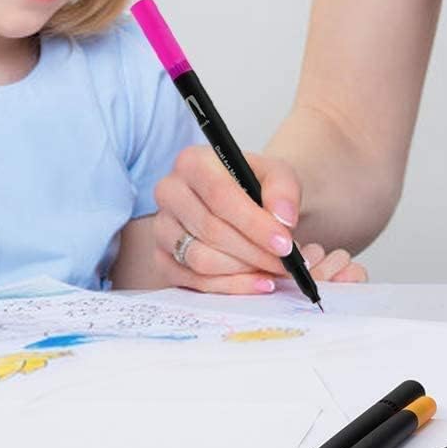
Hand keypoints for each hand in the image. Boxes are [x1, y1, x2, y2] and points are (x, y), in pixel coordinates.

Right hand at [151, 145, 367, 294]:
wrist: (239, 200)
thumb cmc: (253, 185)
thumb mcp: (276, 174)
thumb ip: (283, 189)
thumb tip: (283, 218)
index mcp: (192, 161)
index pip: (219, 195)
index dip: (254, 223)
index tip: (284, 244)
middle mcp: (169, 191)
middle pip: (210, 231)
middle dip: (254, 252)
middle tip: (285, 263)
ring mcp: (161, 227)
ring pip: (201, 260)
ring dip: (243, 271)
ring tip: (273, 270)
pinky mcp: (161, 258)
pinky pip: (193, 282)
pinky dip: (230, 286)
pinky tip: (257, 282)